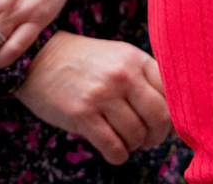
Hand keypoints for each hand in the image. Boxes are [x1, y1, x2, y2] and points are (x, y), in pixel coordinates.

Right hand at [14, 31, 170, 164]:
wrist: (39, 58)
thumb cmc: (84, 62)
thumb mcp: (118, 57)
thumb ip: (144, 78)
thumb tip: (173, 115)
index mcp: (135, 59)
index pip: (172, 93)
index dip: (173, 115)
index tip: (166, 126)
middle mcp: (123, 74)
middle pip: (160, 118)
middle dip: (157, 136)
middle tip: (148, 140)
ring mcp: (102, 94)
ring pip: (137, 135)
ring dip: (135, 146)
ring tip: (127, 142)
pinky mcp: (82, 114)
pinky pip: (114, 147)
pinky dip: (119, 155)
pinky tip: (114, 149)